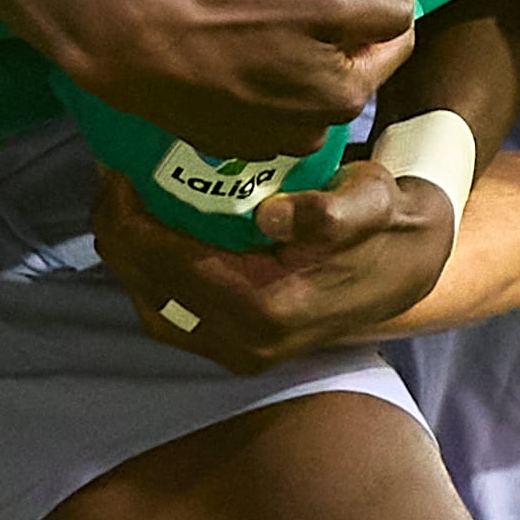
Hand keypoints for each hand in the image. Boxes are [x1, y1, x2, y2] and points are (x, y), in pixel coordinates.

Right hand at [44, 0, 417, 160]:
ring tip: (268, 19)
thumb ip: (379, 8)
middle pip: (351, 64)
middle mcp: (318, 130)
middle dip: (343, 26)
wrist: (138, 46)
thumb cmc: (226, 14)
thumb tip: (403, 8)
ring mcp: (272, 141)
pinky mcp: (232, 140)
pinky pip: (268, 102)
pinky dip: (264, 76)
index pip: (398, 36)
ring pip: (309, 85)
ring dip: (303, 54)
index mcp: (347, 94)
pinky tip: (237, 51)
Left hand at [92, 161, 455, 373]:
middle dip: (118, 229)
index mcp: (271, 307)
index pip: (172, 264)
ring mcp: (237, 352)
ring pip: (149, 306)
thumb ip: (329, 211)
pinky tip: (141, 231)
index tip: (119, 168)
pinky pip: (166, 314)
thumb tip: (270, 217)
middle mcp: (247, 342)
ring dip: (125, 253)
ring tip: (118, 200)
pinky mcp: (233, 347)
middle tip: (111, 175)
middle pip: (147, 287)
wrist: (408, 269)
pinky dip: (144, 274)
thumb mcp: (371, 202)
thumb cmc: (383, 225)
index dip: (132, 216)